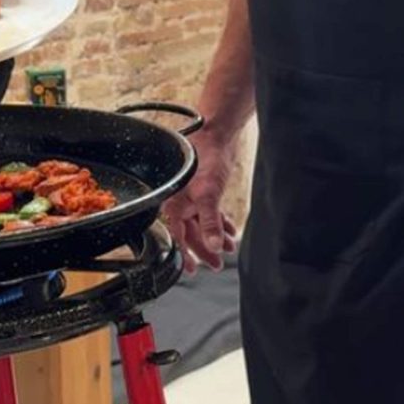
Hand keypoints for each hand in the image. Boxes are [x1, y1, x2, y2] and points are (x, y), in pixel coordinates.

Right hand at [162, 128, 237, 272]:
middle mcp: (180, 202)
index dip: (186, 254)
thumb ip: (210, 222)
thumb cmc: (205, 159)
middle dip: (205, 249)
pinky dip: (219, 222)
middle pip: (191, 233)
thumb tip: (212, 246)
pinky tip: (230, 230)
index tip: (193, 269)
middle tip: (217, 264)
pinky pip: (209, 212)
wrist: (215, 134)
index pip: (178, 236)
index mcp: (174, 204)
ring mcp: (192, 197)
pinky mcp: (203, 190)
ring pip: (202, 223)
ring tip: (228, 248)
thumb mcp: (209, 195)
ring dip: (215, 236)